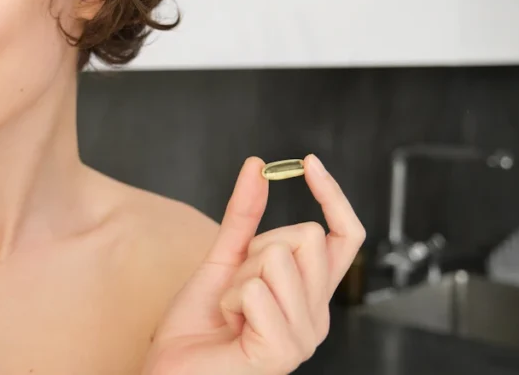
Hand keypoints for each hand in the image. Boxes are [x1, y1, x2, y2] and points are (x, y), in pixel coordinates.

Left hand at [146, 155, 364, 374]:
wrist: (173, 366)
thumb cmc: (200, 321)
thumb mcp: (224, 256)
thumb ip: (244, 214)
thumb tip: (257, 166)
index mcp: (311, 293)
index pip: (345, 237)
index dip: (333, 196)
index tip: (309, 163)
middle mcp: (317, 315)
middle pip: (306, 236)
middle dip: (258, 247)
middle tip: (239, 284)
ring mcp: (304, 337)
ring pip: (278, 258)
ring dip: (240, 277)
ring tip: (233, 307)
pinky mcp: (283, 352)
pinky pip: (257, 290)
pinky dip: (231, 299)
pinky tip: (230, 323)